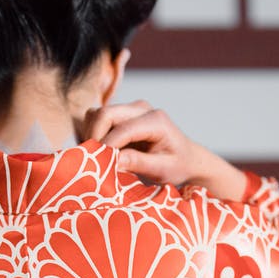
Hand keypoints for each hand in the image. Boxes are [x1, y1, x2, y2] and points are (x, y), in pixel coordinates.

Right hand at [82, 101, 246, 200]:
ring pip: (96, 114)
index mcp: (156, 121)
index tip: (97, 166)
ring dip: (92, 135)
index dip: (106, 147)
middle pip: (104, 114)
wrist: (186, 159)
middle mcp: (142, 109)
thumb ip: (138, 163)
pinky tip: (101, 151)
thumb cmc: (178, 166)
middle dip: (94, 137)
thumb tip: (114, 160)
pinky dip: (93, 134)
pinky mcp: (121, 115)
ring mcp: (130, 109)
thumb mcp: (162, 169)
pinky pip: (97, 119)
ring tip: (98, 156)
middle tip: (92, 161)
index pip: (122, 129)